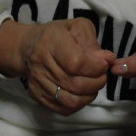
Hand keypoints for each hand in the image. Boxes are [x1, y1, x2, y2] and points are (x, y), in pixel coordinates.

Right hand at [0, 18, 114, 115]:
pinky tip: (82, 94)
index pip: (76, 63)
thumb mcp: (77, 27)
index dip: (96, 67)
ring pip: (70, 100)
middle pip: (75, 84)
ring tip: (94, 85)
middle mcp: (41, 64)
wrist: (27, 48)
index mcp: (51, 43)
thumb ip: (92, 42)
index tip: (104, 64)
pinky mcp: (38, 96)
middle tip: (102, 76)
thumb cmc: (56, 36)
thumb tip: (107, 59)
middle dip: (97, 82)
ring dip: (89, 96)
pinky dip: (78, 104)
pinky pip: (63, 109)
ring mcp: (38, 83)